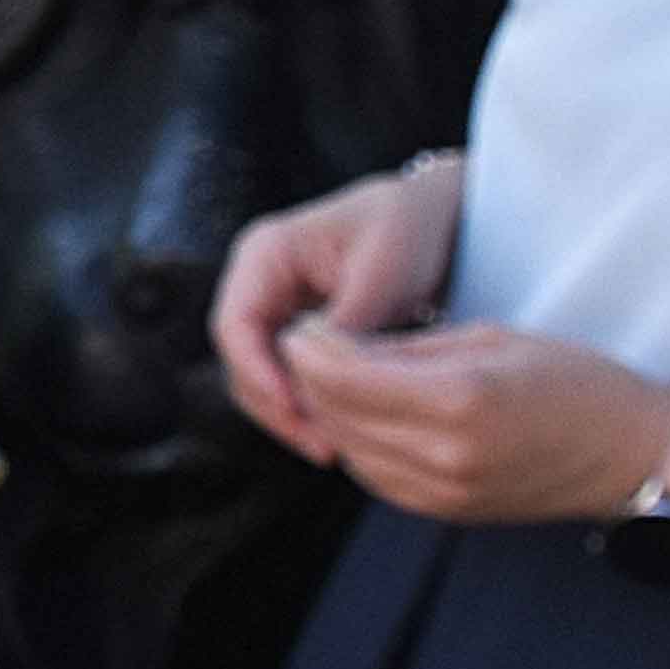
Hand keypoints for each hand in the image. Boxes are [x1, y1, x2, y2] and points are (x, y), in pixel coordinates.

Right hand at [208, 155, 460, 462]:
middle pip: (240, 361)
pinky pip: (288, 379)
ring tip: (335, 449)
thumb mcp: (381, 272)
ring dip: (291, 415)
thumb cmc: (408, 229)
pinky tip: (344, 432)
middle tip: (322, 446)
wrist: (435, 220)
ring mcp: (274, 311)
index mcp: (264, 255)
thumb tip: (321, 378)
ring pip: (260, 378)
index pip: (234, 326)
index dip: (257, 373)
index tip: (297, 409)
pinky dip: (309, 407)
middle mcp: (257, 284)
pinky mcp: (297, 335)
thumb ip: (346, 323)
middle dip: (276, 407)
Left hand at [272, 318, 669, 527]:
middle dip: (312, 378)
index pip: (346, 377)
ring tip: (335, 376)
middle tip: (310, 345)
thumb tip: (337, 346)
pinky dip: (359, 444)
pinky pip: (376, 478)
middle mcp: (444, 454)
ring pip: (349, 451)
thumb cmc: (576, 381)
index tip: (303, 326)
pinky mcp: (446, 512)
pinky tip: (366, 416)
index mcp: (459, 399)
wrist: (633, 456)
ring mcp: (444, 492)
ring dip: (330, 413)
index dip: (310, 350)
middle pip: (337, 416)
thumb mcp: (493, 338)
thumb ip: (409, 347)